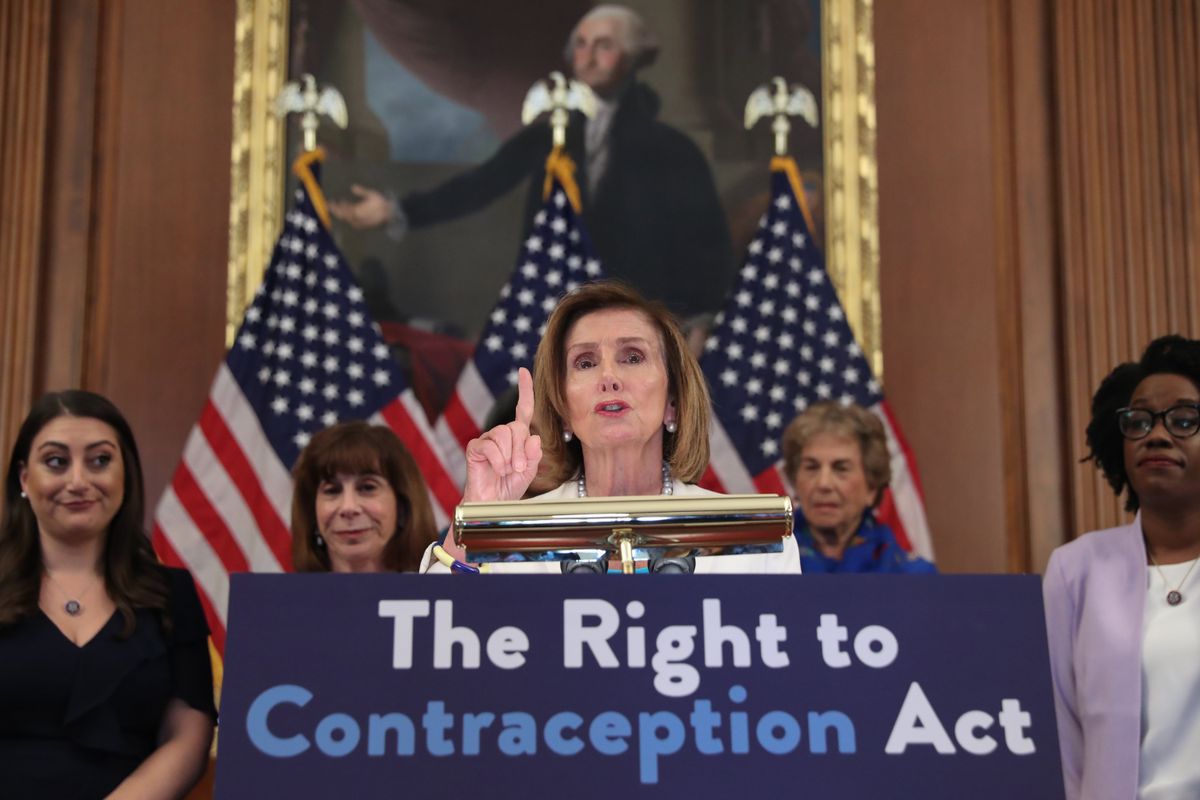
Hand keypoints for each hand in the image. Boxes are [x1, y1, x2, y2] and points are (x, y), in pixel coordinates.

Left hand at [328, 184, 391, 228]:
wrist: (390, 213)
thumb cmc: (381, 202)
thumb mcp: (371, 194)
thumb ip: (361, 191)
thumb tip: (352, 187)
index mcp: (357, 211)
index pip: (343, 209)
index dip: (335, 206)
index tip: (330, 202)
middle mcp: (356, 218)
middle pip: (342, 216)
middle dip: (336, 210)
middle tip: (330, 204)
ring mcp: (359, 223)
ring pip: (346, 219)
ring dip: (341, 213)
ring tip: (340, 205)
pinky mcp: (362, 225)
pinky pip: (351, 222)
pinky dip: (347, 217)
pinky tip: (348, 211)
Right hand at [463, 367, 541, 501]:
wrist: (492, 503)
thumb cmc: (509, 487)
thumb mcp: (529, 471)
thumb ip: (534, 454)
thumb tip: (533, 438)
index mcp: (516, 437)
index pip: (522, 409)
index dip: (525, 390)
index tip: (523, 371)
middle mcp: (501, 434)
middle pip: (516, 427)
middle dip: (521, 450)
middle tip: (519, 468)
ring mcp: (487, 439)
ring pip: (504, 434)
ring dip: (510, 456)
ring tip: (507, 471)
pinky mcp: (475, 448)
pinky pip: (490, 446)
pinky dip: (498, 460)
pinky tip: (497, 470)